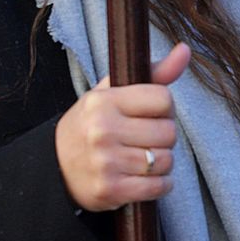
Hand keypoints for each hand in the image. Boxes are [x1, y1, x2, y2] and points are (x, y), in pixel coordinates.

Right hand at [54, 43, 190, 211]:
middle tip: (145, 139)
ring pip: (165, 160)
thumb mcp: (113, 93)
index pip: (163, 99)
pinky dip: (161, 185)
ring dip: (162, 163)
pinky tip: (147, 179)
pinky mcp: (110, 190)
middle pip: (168, 131)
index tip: (151, 114)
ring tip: (143, 159)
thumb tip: (185, 50)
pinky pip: (157, 187)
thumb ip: (153, 73)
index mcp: (104, 101)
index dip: (164, 108)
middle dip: (163, 137)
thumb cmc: (91, 125)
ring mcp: (105, 162)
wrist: (54, 169)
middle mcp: (102, 131)